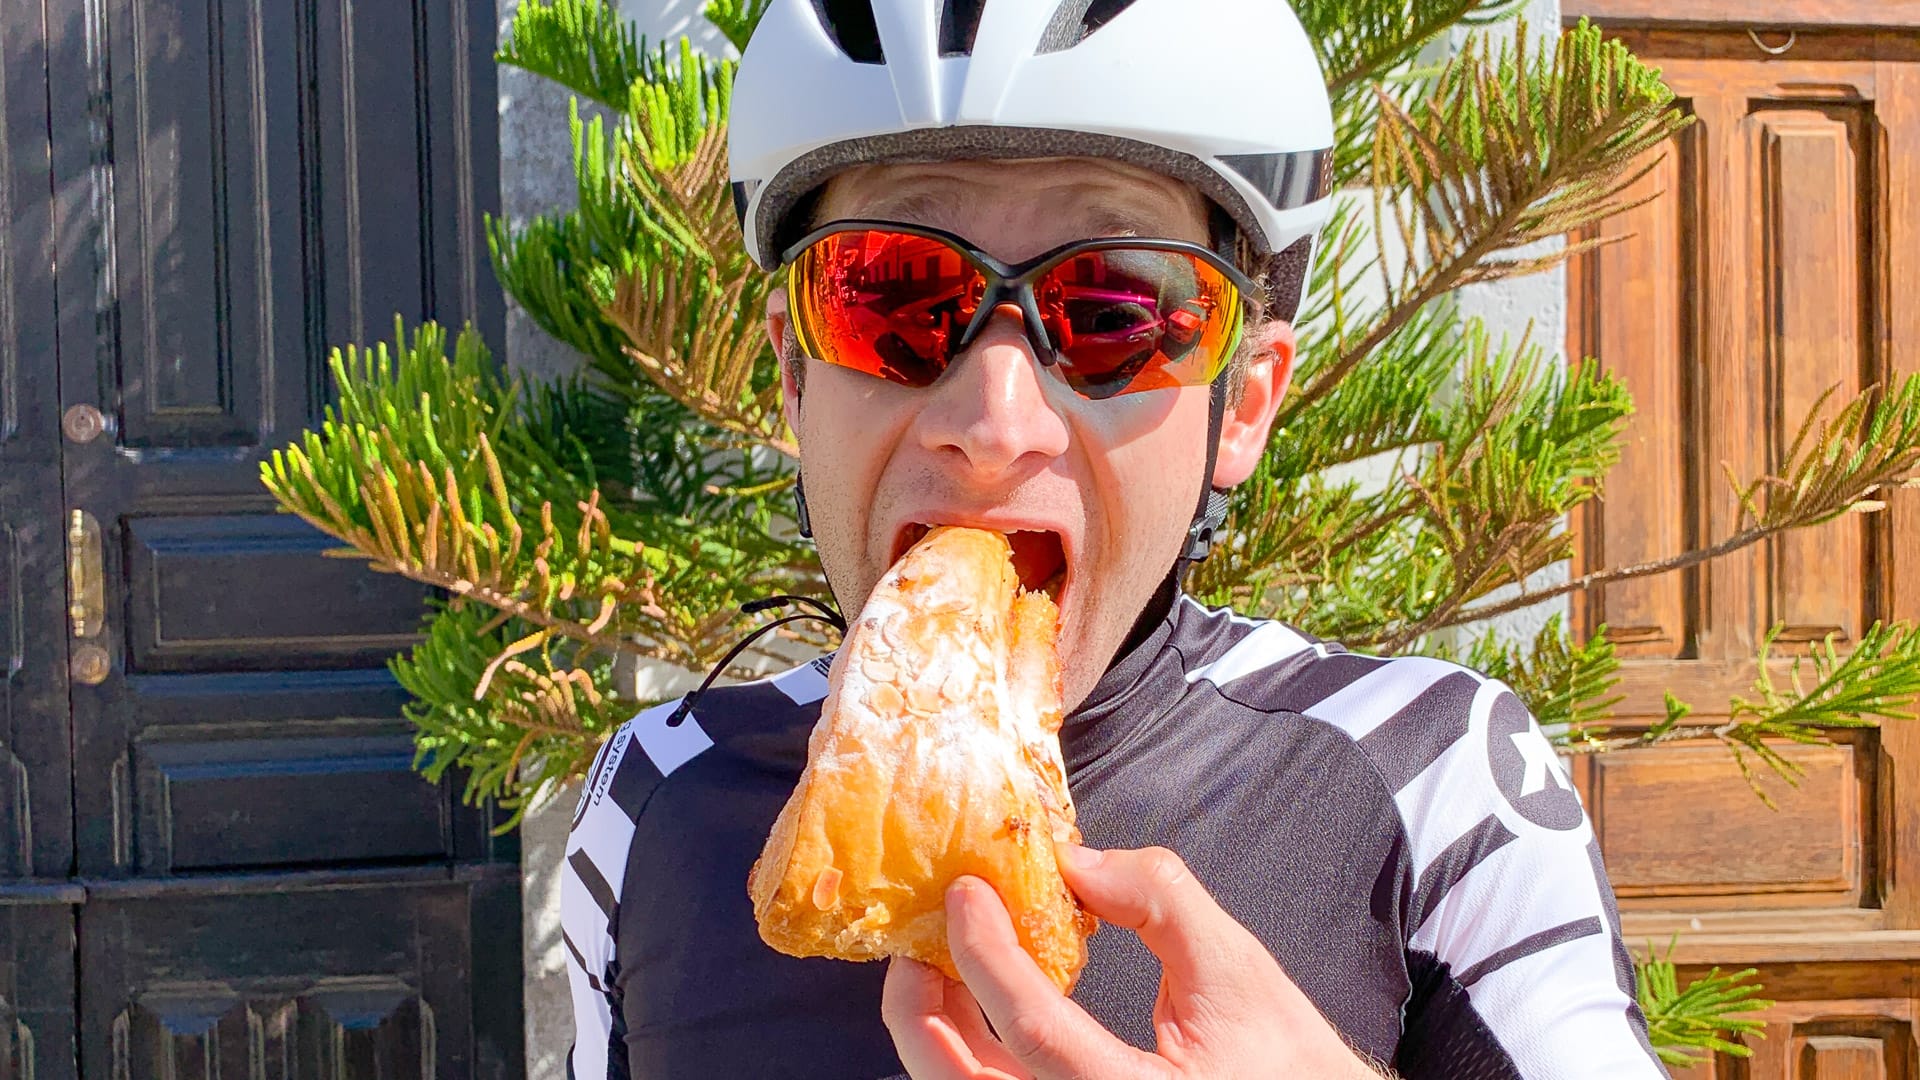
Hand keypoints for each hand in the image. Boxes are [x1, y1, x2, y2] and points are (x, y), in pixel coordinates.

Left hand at [882, 843, 1383, 1079]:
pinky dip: (967, 1051)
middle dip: (921, 1006)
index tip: (966, 893)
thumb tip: (1074, 863)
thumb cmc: (1287, 1064)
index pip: (1031, 1030)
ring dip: (937, 1027)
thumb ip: (1159, 901)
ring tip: (943, 959)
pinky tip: (973, 1002)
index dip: (986, 954)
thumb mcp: (1237, 970)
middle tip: (923, 936)